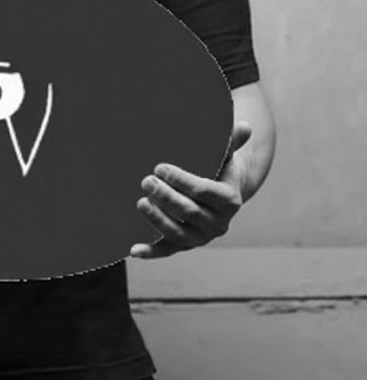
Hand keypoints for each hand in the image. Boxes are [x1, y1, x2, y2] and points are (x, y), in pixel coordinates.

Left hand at [129, 121, 252, 259]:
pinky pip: (167, 251)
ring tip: (140, 202)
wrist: (221, 195)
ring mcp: (201, 237)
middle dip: (165, 197)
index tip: (159, 167)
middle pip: (189, 212)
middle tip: (145, 181)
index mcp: (229, 200)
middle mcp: (218, 224)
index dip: (180, 180)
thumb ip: (232, 142)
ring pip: (178, 233)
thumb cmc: (219, 170)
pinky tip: (133, 250)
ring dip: (157, 220)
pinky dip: (150, 252)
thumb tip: (245, 126)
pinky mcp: (184, 246)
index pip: (203, 191)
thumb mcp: (226, 156)